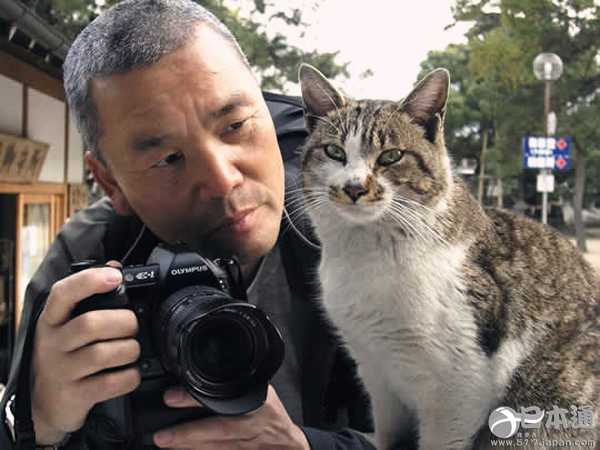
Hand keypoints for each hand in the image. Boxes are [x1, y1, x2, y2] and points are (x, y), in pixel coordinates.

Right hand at [30, 263, 140, 444]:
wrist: (45, 404)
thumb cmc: (65, 356)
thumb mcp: (67, 325)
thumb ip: (90, 296)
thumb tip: (114, 266)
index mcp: (51, 321)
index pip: (63, 293)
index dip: (90, 281)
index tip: (115, 277)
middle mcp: (52, 344)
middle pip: (91, 324)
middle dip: (124, 322)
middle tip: (133, 327)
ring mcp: (61, 371)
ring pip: (103, 354)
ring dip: (129, 350)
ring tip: (132, 351)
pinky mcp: (73, 396)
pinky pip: (110, 383)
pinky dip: (129, 376)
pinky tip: (130, 372)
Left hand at [153, 385, 309, 448]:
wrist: (288, 444)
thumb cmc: (271, 413)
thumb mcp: (261, 390)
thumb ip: (237, 383)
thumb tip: (203, 373)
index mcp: (258, 401)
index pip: (224, 397)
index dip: (196, 399)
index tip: (172, 397)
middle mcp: (253, 424)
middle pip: (218, 428)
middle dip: (188, 432)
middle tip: (163, 434)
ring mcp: (248, 445)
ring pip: (215, 447)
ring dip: (189, 445)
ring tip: (166, 441)